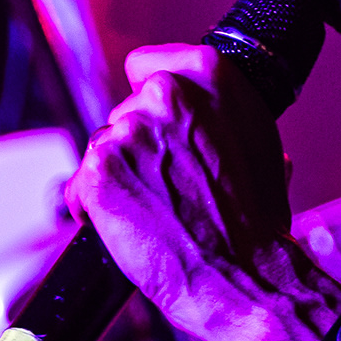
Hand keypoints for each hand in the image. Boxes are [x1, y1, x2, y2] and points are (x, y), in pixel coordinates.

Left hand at [71, 43, 319, 340]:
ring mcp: (128, 133)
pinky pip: (78, 187)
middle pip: (123, 114)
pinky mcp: (99, 172)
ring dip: (118, 178)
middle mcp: (165, 95)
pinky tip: (127, 225)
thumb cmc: (256, 221)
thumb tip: (209, 120)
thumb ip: (223, 116)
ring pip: (103, 150)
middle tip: (168, 185)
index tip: (155, 123)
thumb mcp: (262, 144)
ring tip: (152, 210)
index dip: (146, 100)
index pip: (145, 66)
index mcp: (208, 74)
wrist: (242, 275)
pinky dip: (93, 208)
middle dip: (138, 148)